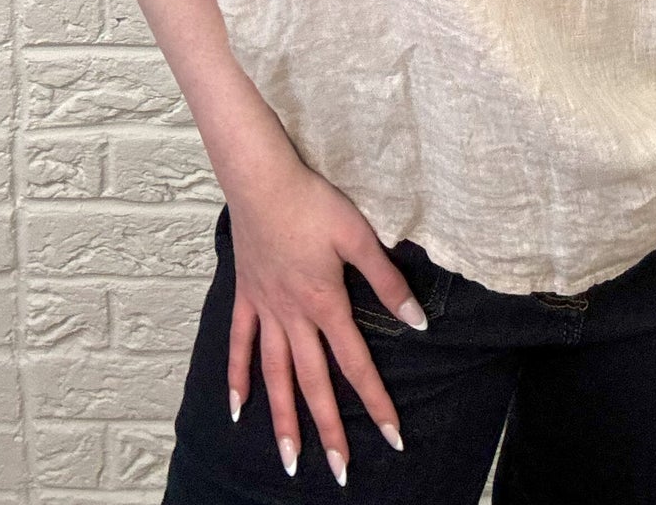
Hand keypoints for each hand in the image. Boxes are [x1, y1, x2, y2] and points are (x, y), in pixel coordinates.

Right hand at [222, 153, 426, 486]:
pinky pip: (239, 344)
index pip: (356, 365)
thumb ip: (387, 280)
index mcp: (326, 304)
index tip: (393, 437)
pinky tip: (237, 409)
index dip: (376, 403)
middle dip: (329, 431)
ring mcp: (265, 309)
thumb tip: (417, 320)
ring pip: (274, 376)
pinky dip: (237, 377)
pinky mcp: (245, 296)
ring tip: (290, 459)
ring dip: (282, 420)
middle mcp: (293, 317)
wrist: (262, 181)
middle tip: (339, 473)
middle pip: (313, 384)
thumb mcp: (359, 236)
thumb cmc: (314, 203)